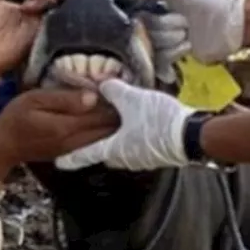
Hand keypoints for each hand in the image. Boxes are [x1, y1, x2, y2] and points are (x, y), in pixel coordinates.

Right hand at [0, 87, 120, 163]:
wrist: (3, 147)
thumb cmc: (15, 117)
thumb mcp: (35, 100)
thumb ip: (64, 99)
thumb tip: (93, 97)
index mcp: (66, 126)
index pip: (101, 116)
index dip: (115, 103)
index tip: (121, 89)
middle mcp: (74, 141)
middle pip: (106, 129)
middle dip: (117, 114)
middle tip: (123, 97)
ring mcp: (73, 149)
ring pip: (102, 138)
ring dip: (111, 124)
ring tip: (116, 106)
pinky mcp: (70, 152)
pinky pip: (93, 142)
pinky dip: (101, 131)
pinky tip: (102, 119)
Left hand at [54, 79, 195, 171]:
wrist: (191, 136)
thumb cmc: (157, 121)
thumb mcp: (131, 99)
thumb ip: (113, 91)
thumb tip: (101, 86)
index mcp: (113, 149)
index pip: (85, 154)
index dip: (70, 158)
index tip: (58, 163)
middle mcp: (125, 159)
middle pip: (105, 152)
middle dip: (98, 143)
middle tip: (93, 130)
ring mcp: (141, 160)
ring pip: (123, 149)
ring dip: (119, 138)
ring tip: (120, 122)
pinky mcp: (156, 155)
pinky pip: (138, 147)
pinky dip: (134, 137)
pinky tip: (140, 123)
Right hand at [124, 0, 245, 64]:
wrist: (232, 23)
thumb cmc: (207, 1)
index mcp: (155, 8)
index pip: (137, 17)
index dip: (146, 18)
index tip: (155, 15)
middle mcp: (157, 26)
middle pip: (146, 34)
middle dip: (166, 28)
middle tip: (184, 23)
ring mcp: (167, 43)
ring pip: (154, 49)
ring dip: (172, 41)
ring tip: (188, 34)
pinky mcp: (177, 58)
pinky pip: (163, 61)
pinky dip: (175, 53)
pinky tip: (188, 46)